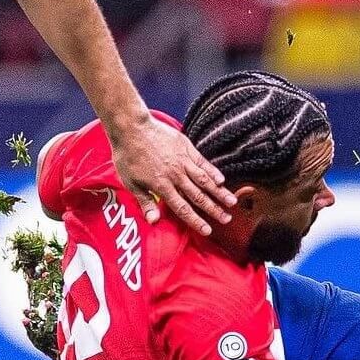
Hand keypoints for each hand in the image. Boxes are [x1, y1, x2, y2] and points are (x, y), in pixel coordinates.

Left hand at [109, 113, 233, 236]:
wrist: (131, 128)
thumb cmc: (128, 156)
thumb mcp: (130, 183)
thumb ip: (145, 202)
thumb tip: (153, 222)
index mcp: (162, 186)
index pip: (182, 208)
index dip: (196, 221)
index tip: (208, 231)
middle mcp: (175, 175)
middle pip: (198, 196)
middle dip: (213, 209)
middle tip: (227, 219)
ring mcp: (182, 161)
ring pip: (205, 180)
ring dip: (219, 192)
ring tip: (232, 202)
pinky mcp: (186, 147)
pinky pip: (203, 162)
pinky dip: (213, 171)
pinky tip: (222, 179)